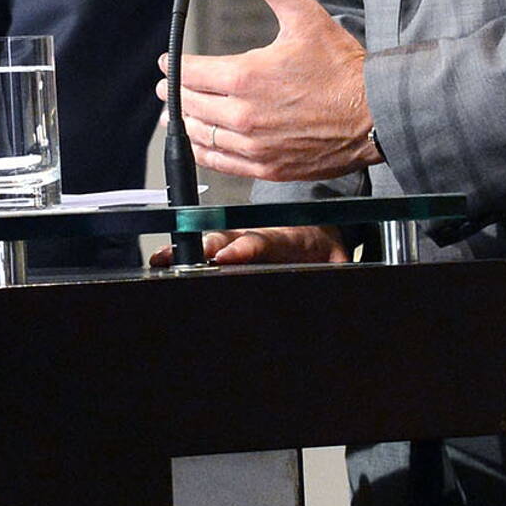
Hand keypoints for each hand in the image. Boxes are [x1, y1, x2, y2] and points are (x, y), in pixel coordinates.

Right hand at [149, 223, 349, 268]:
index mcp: (282, 239)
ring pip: (209, 241)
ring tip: (161, 259)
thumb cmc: (322, 248)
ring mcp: (238, 237)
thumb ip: (338, 267)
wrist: (316, 231)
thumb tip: (343, 274)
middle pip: (224, 239)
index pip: (259, 242)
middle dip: (203, 248)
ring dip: (186, 250)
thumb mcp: (338, 260)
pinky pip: (204, 245)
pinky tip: (162, 259)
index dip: (242, 249)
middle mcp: (255, 235)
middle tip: (182, 257)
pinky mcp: (227, 244)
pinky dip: (182, 252)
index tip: (226, 256)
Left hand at [158, 0, 378, 183]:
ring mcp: (254, 145)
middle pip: (190, 103)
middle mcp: (244, 115)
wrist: (377, 114)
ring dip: (186, 122)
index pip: (191, 72)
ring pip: (201, 134)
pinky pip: (222, 162)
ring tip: (177, 114)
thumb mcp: (304, 16)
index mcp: (246, 77)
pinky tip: (201, 144)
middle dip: (176, 92)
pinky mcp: (267, 166)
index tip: (169, 61)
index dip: (175, 65)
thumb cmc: (343, 68)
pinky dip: (206, 151)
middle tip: (169, 86)